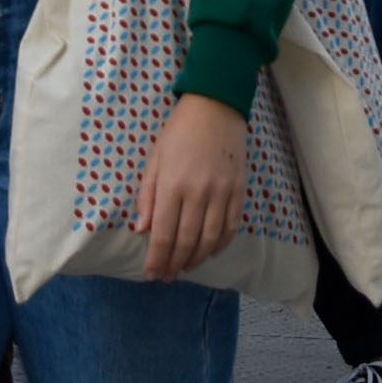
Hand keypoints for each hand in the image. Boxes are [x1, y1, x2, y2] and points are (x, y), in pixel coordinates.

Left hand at [134, 90, 252, 278]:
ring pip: (210, 238)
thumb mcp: (155, 159)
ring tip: (186, 267)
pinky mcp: (239, 189)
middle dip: (175, 264)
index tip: (152, 274)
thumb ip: (148, 196)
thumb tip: (142, 229)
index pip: (163, 234)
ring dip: (197, 258)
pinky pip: (232, 225)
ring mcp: (222, 192)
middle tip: (168, 276)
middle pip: (186, 241)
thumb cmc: (179, 132)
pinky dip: (221, 244)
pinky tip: (211, 251)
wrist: (216, 105)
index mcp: (172, 185)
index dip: (157, 259)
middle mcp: (198, 193)